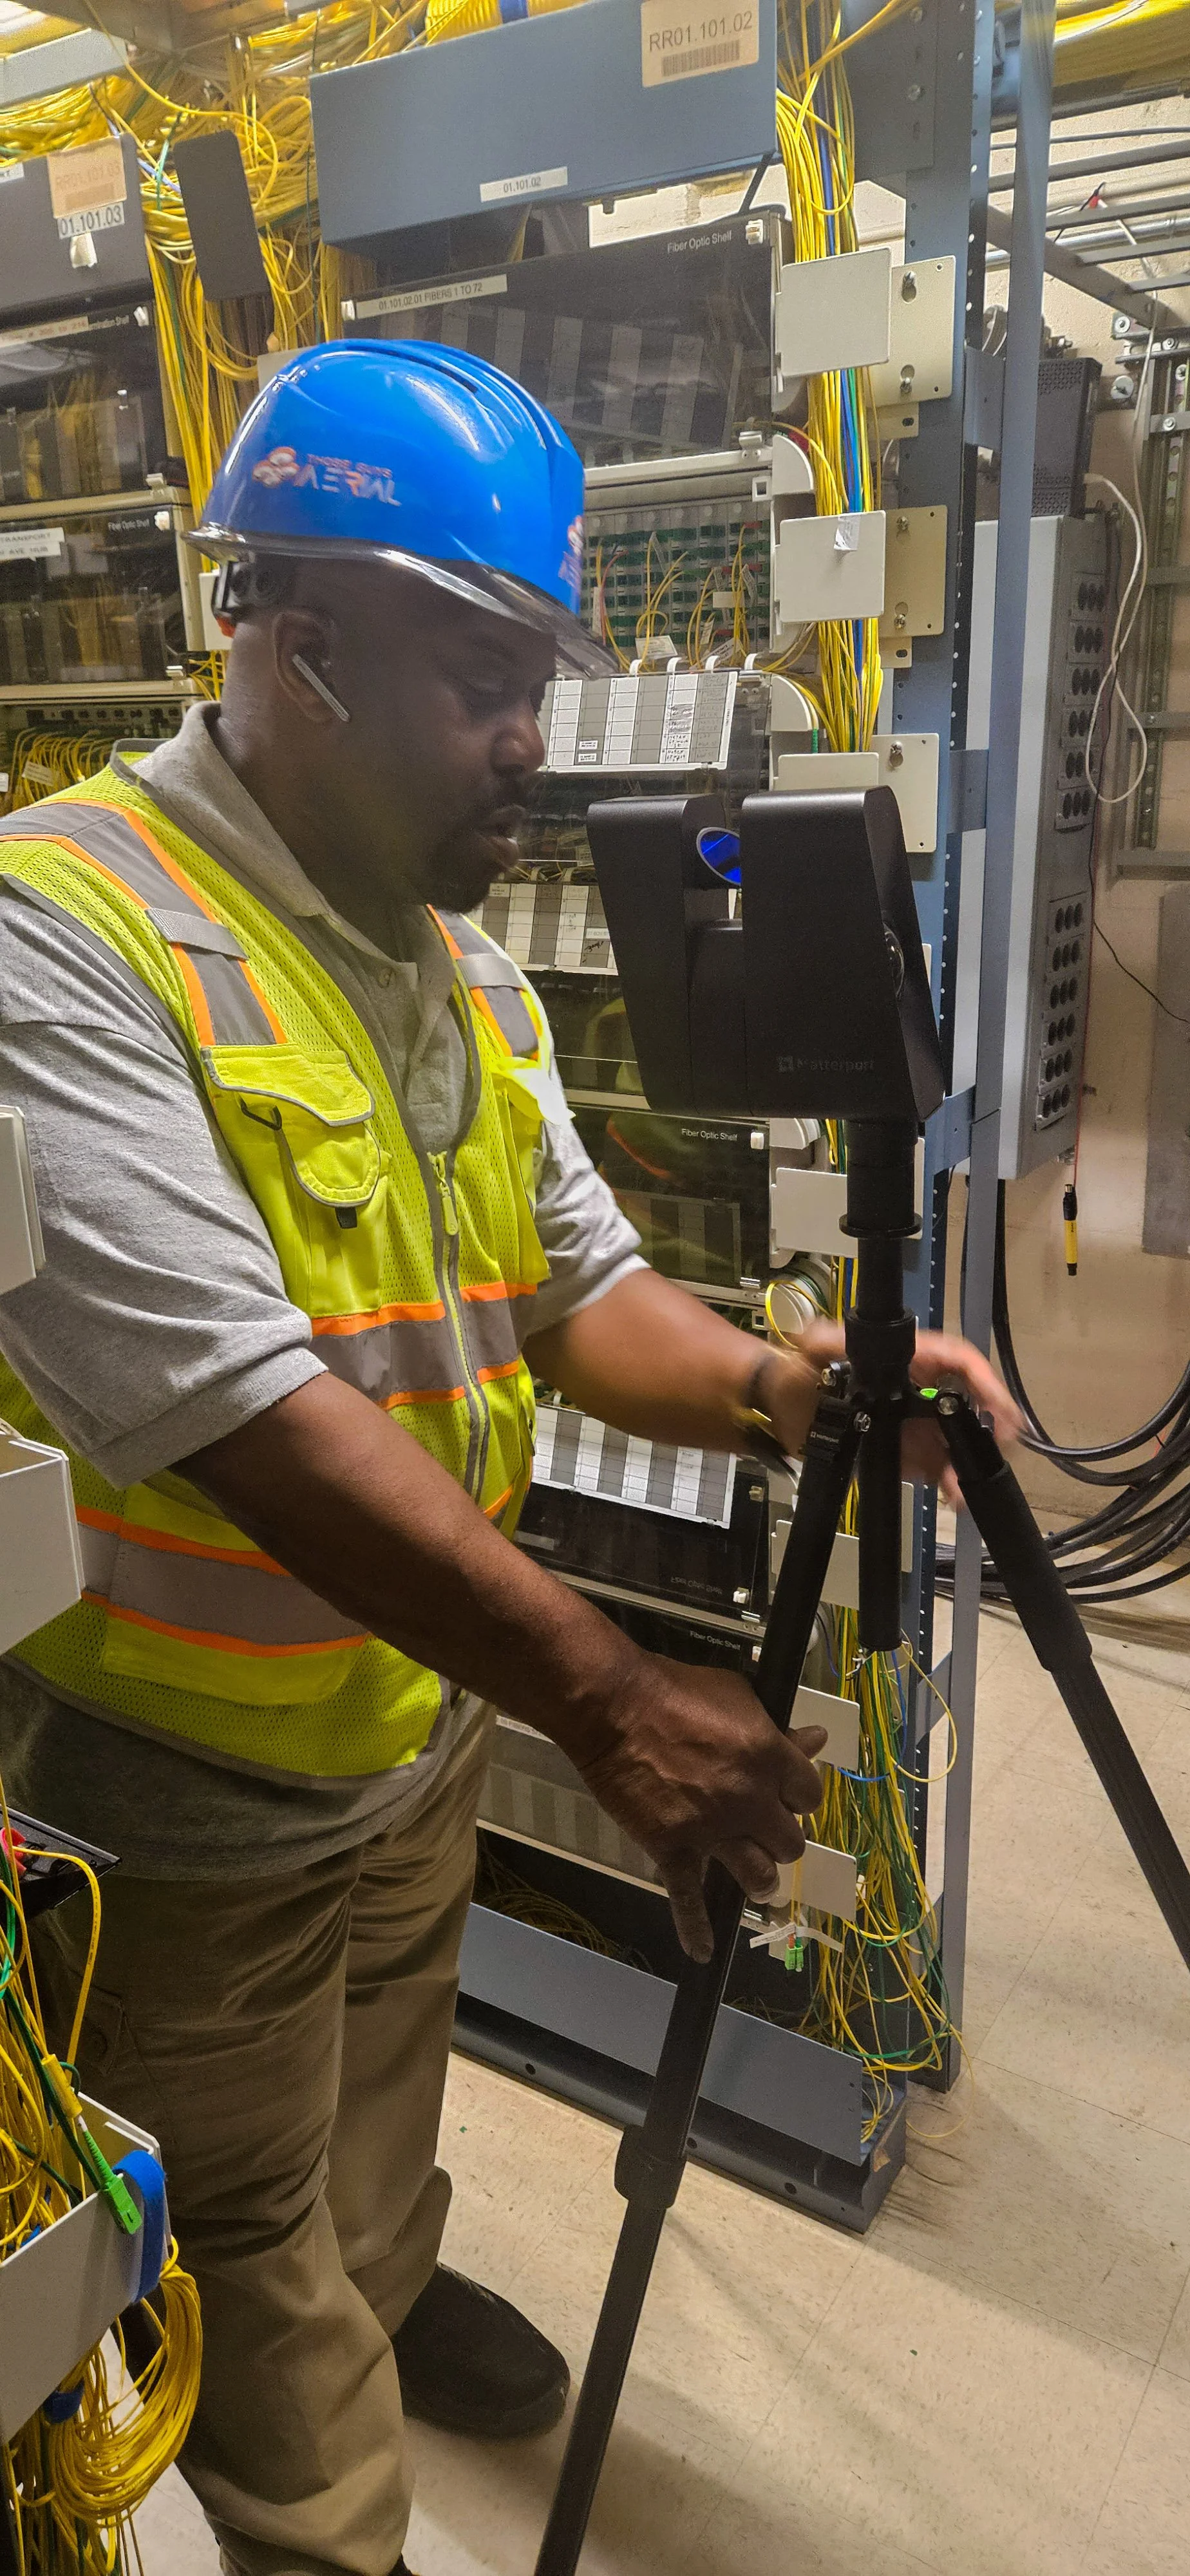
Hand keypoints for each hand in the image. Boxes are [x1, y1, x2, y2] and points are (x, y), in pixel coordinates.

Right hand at [573, 1653, 827, 1961]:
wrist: (614, 1708)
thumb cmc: (676, 1690)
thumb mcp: (738, 1696)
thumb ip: (776, 1726)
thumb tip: (814, 1739)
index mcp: (769, 1758)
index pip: (810, 1794)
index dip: (798, 1795)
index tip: (785, 1794)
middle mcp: (748, 1800)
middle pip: (790, 1842)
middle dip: (780, 1838)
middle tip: (765, 1832)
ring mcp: (710, 1830)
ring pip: (757, 1874)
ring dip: (759, 1878)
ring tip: (755, 1879)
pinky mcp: (672, 1848)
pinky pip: (688, 1898)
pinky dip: (695, 1928)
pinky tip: (702, 1951)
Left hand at [768, 1321, 1020, 1502]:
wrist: (779, 1410)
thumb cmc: (800, 1371)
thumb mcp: (812, 1350)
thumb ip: (824, 1340)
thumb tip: (823, 1334)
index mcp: (908, 1360)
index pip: (958, 1362)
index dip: (984, 1382)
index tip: (1000, 1407)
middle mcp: (919, 1391)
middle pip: (968, 1405)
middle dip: (988, 1427)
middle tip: (998, 1449)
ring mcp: (914, 1423)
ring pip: (956, 1441)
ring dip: (968, 1461)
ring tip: (966, 1485)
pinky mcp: (905, 1453)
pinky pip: (936, 1467)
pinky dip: (948, 1482)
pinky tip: (953, 1495)